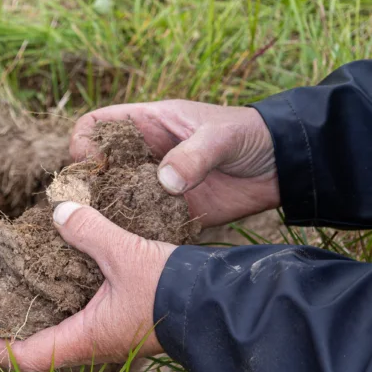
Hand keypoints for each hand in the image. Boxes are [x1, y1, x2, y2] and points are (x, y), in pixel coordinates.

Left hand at [0, 202, 174, 371]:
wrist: (220, 303)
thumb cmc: (173, 288)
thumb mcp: (125, 253)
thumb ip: (88, 231)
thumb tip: (58, 209)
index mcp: (85, 339)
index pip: (23, 358)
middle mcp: (91, 343)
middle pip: (33, 348)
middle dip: (3, 328)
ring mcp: (105, 334)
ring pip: (54, 331)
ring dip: (29, 313)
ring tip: (7, 285)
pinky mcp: (118, 321)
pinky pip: (75, 316)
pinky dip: (55, 300)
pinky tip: (52, 273)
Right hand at [71, 101, 278, 227]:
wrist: (286, 166)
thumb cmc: (252, 135)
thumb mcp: (223, 136)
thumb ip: (194, 155)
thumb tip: (164, 181)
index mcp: (147, 125)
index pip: (96, 126)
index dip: (84, 143)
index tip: (91, 166)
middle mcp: (143, 156)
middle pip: (96, 169)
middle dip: (88, 188)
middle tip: (91, 209)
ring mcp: (155, 186)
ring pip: (114, 201)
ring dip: (108, 216)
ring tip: (107, 232)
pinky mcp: (171, 212)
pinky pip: (142, 225)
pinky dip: (136, 236)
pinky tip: (136, 247)